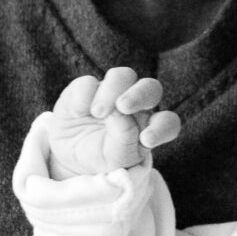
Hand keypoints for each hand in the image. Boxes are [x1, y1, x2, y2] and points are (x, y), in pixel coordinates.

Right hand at [39, 70, 180, 178]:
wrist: (68, 159)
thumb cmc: (101, 158)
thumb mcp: (115, 160)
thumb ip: (124, 141)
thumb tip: (120, 114)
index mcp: (149, 127)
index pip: (168, 122)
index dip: (162, 128)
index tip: (147, 140)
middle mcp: (135, 106)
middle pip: (151, 88)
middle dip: (140, 95)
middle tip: (123, 106)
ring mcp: (111, 93)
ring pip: (122, 76)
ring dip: (111, 91)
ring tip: (97, 112)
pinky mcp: (86, 89)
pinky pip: (88, 82)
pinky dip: (84, 95)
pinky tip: (78, 112)